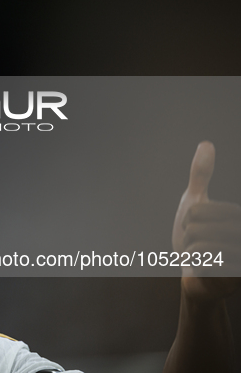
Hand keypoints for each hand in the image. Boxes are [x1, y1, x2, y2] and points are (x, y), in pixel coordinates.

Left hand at [172, 141, 240, 301]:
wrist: (197, 279)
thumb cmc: (195, 238)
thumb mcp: (195, 202)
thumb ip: (201, 174)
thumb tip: (206, 144)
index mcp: (237, 216)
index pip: (196, 210)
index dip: (187, 219)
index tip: (196, 226)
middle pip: (194, 227)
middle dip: (187, 238)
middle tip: (198, 246)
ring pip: (197, 245)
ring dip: (192, 253)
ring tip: (203, 257)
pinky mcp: (236, 276)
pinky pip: (201, 264)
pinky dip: (196, 267)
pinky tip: (207, 270)